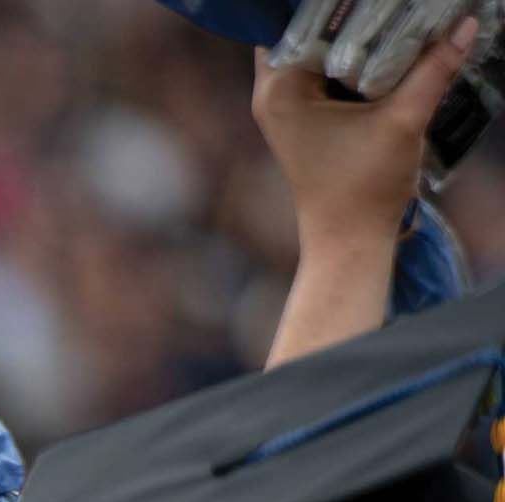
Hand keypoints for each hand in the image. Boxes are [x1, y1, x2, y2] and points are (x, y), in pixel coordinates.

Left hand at [253, 15, 475, 252]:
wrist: (349, 240)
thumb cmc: (365, 187)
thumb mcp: (405, 120)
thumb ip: (434, 68)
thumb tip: (467, 21)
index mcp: (280, 89)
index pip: (296, 20)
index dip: (330, 3)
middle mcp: (273, 93)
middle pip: (303, 30)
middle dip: (342, 13)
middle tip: (378, 1)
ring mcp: (285, 106)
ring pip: (314, 49)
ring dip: (347, 34)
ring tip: (383, 13)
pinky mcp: (303, 118)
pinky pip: (322, 71)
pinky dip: (348, 57)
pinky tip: (380, 44)